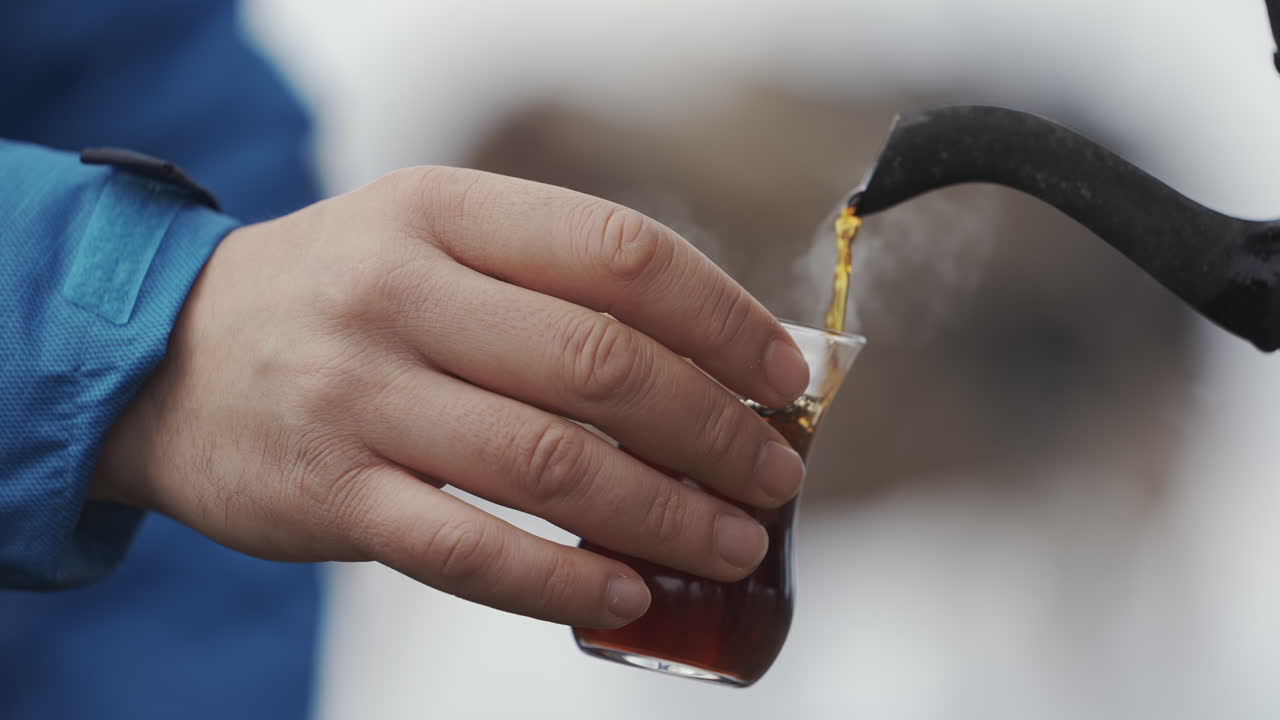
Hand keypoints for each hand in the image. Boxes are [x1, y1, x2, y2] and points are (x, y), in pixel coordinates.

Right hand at [92, 167, 809, 627]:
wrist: (163, 359)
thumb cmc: (334, 301)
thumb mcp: (428, 245)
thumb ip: (547, 286)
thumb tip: (707, 362)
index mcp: (439, 212)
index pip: (616, 253)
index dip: (719, 316)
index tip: (781, 369)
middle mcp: (396, 293)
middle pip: (598, 363)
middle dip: (712, 427)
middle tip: (771, 471)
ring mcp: (357, 396)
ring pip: (548, 464)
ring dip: (663, 512)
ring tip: (731, 540)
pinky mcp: (330, 495)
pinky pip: (470, 550)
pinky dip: (563, 579)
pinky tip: (628, 589)